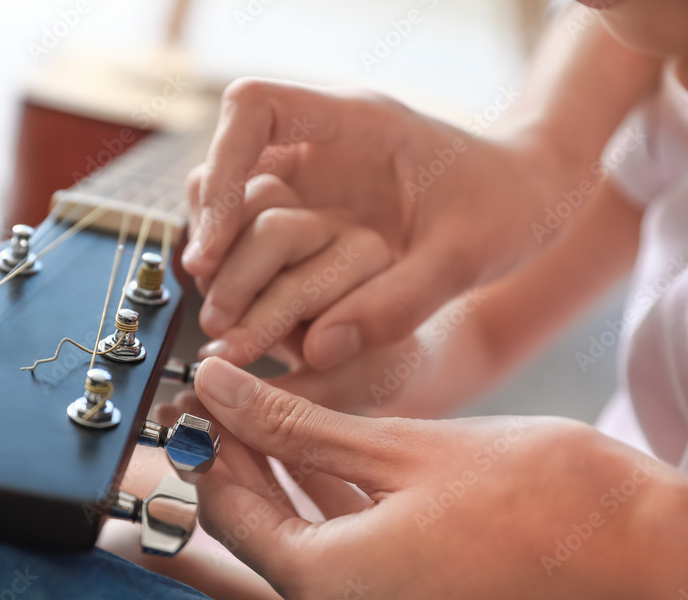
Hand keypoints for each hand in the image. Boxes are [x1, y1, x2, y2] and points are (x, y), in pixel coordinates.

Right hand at [183, 78, 560, 369]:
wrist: (530, 198)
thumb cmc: (510, 207)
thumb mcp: (468, 257)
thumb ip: (400, 303)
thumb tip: (319, 350)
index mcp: (356, 123)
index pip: (254, 107)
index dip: (222, 167)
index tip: (217, 242)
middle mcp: (321, 144)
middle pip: (224, 161)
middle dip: (210, 226)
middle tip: (211, 289)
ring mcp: (312, 177)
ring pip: (228, 198)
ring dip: (220, 252)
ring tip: (226, 313)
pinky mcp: (311, 211)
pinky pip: (253, 232)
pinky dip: (243, 269)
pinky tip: (253, 312)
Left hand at [187, 357, 685, 599]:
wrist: (643, 547)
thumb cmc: (539, 496)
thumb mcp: (398, 446)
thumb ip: (294, 425)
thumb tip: (218, 390)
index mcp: (332, 588)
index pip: (229, 512)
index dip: (206, 446)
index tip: (199, 393)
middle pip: (258, 528)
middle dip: (237, 458)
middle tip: (223, 393)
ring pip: (297, 536)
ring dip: (277, 475)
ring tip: (258, 408)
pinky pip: (340, 551)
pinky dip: (322, 501)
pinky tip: (310, 449)